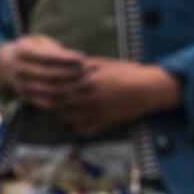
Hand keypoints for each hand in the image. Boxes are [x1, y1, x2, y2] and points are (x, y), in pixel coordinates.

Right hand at [0, 34, 86, 104]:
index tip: (83, 57)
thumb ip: (56, 50)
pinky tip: (75, 93)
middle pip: (52, 75)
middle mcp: (20, 69)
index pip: (49, 57)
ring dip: (72, 87)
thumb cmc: (31, 50)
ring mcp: (21, 85)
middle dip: (73, 74)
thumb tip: (80, 60)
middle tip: (89, 71)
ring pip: (52, 90)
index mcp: (23, 52)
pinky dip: (63, 99)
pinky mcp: (25, 97)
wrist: (5, 65)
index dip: (67, 58)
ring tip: (86, 82)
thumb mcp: (39, 42)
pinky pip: (47, 102)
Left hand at [0, 36, 182, 134]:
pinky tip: (79, 118)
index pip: (59, 86)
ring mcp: (96, 113)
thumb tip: (64, 64)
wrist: (149, 89)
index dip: (49, 86)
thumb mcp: (103, 64)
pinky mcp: (104, 125)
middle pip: (60, 103)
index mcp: (88, 80)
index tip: (43, 84)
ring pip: (68, 117)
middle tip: (48, 98)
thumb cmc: (127, 72)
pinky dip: (77, 125)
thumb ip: (82, 66)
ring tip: (64, 107)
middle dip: (52, 101)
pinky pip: (82, 130)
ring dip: (63, 113)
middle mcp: (89, 97)